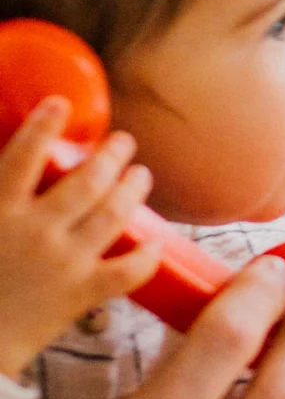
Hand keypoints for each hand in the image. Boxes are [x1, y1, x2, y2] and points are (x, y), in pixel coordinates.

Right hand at [0, 100, 161, 378]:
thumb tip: (8, 172)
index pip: (24, 153)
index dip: (45, 124)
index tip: (60, 104)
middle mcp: (36, 229)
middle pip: (87, 179)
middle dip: (112, 154)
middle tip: (123, 142)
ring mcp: (63, 261)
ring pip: (114, 213)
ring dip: (133, 188)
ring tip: (141, 175)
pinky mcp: (81, 294)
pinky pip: (128, 270)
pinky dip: (148, 254)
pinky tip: (156, 240)